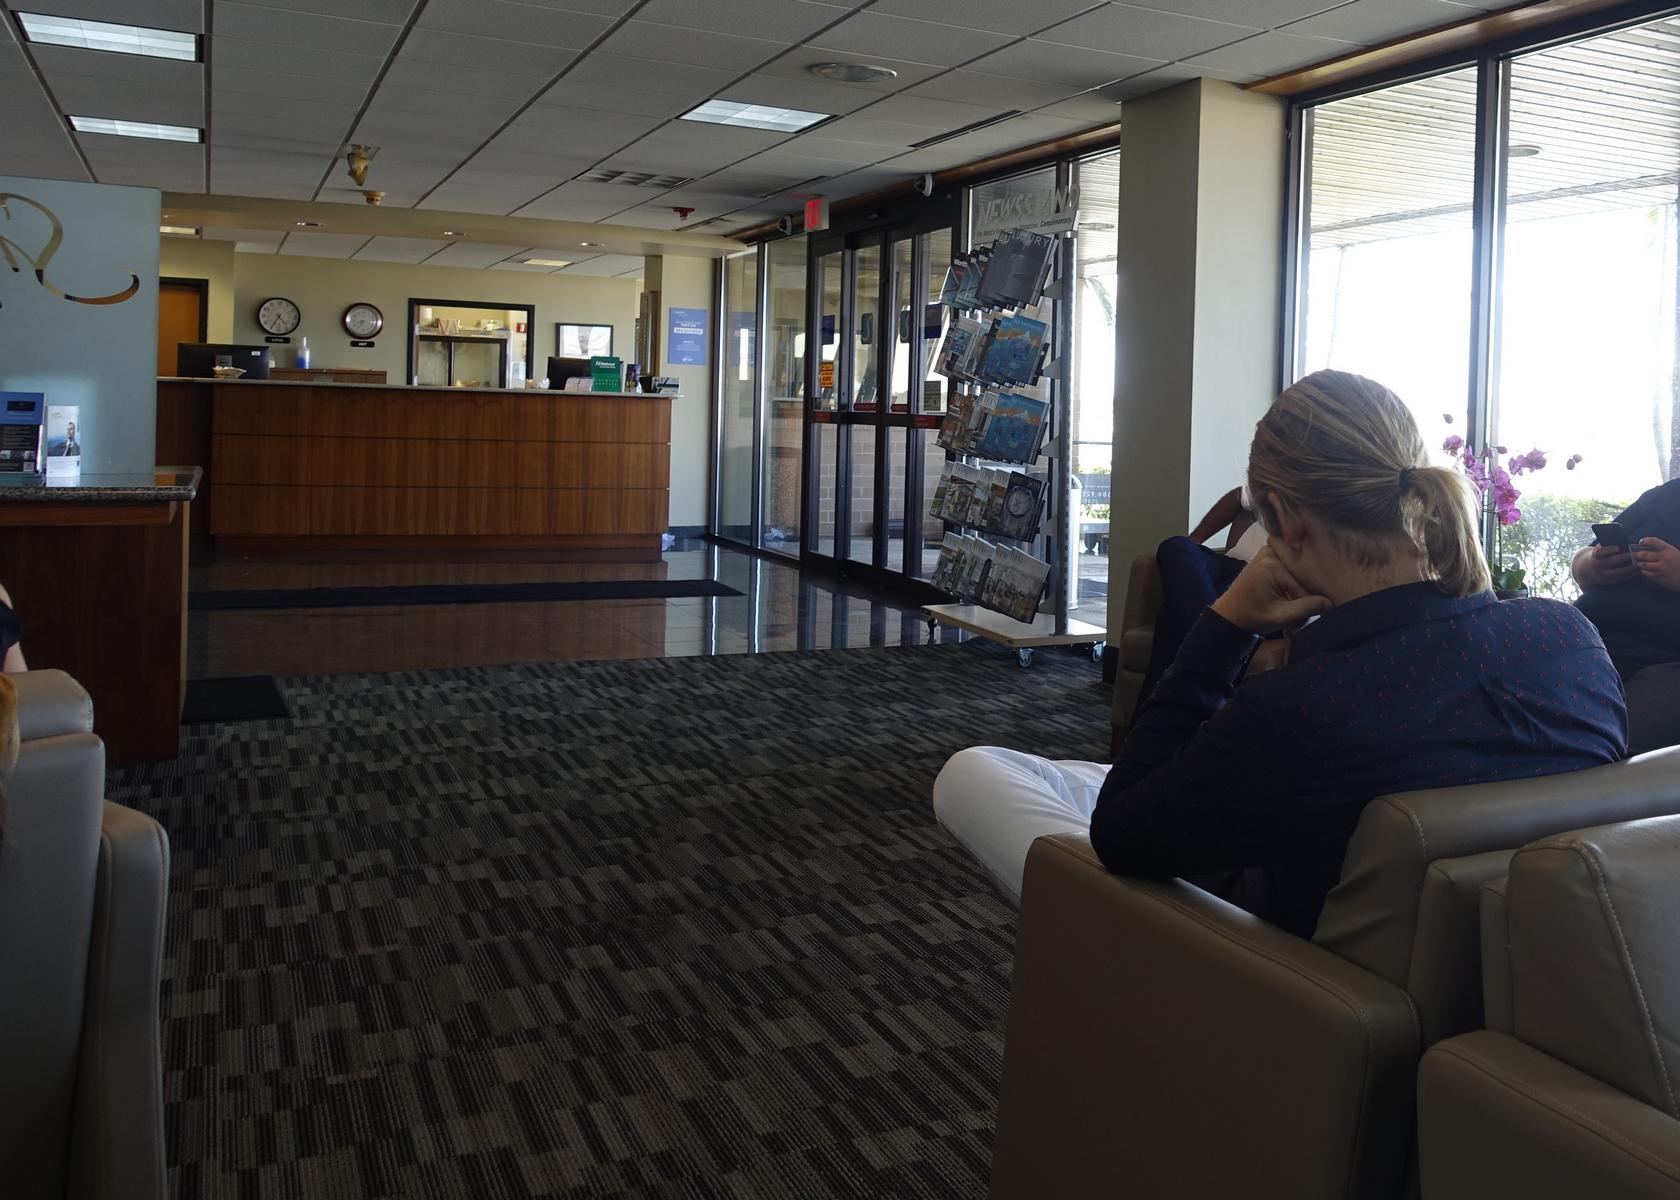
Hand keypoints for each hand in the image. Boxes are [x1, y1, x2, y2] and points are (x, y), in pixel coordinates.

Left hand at [1211, 545, 1331, 634]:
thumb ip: (1306, 609)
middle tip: (1295, 618)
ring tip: (1289, 610)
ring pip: (1301, 575)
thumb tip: (1332, 602)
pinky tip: (1288, 600)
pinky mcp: (1273, 557)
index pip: (1305, 585)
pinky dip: (1294, 587)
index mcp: (1272, 562)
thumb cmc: (1250, 616)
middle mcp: (1273, 551)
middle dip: (1304, 599)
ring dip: (1299, 594)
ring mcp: (1272, 552)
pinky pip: (1294, 571)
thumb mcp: (1279, 617)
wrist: (1229, 614)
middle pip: (1304, 576)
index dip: (1307, 606)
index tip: (1297, 623)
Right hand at [1580, 542, 1638, 587]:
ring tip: (1640, 563)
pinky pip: (1621, 578)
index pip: (1600, 552)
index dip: (1609, 550)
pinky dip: (1629, 574)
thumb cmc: (1600, 555)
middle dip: (1625, 557)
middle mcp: (1597, 565)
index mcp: (1595, 555)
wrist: (1588, 570)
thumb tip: (1623, 539)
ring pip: (1618, 572)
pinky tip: (1637, 570)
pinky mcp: (1608, 582)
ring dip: (1630, 567)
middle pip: (1612, 561)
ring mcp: (1602, 575)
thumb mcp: (1600, 549)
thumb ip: (1608, 544)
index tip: (1618, 547)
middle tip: (1636, 554)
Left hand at [1632, 537, 1679, 590]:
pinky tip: (1645, 570)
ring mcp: (1662, 569)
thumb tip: (1643, 548)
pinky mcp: (1660, 578)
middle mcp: (1665, 558)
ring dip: (1639, 564)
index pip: (1654, 542)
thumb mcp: (1673, 553)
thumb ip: (1661, 550)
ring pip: (1643, 565)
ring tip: (1638, 563)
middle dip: (1636, 554)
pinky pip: (1647, 574)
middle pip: (1644, 554)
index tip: (1641, 542)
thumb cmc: (1679, 563)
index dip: (1645, 541)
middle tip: (1633, 554)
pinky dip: (1644, 572)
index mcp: (1669, 550)